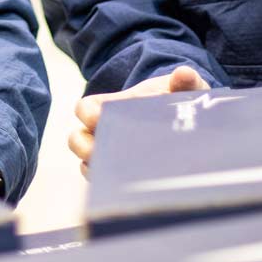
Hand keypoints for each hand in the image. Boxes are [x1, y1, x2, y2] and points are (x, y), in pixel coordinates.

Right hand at [70, 65, 206, 175]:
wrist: (182, 121)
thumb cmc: (175, 102)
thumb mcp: (180, 90)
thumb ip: (185, 81)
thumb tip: (184, 74)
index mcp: (110, 106)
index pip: (84, 109)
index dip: (87, 114)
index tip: (99, 119)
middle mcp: (103, 131)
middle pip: (77, 140)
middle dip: (85, 148)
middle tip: (102, 154)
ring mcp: (110, 153)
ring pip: (87, 165)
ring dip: (96, 169)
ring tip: (115, 173)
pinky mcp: (120, 174)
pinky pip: (104, 183)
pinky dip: (110, 185)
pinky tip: (129, 187)